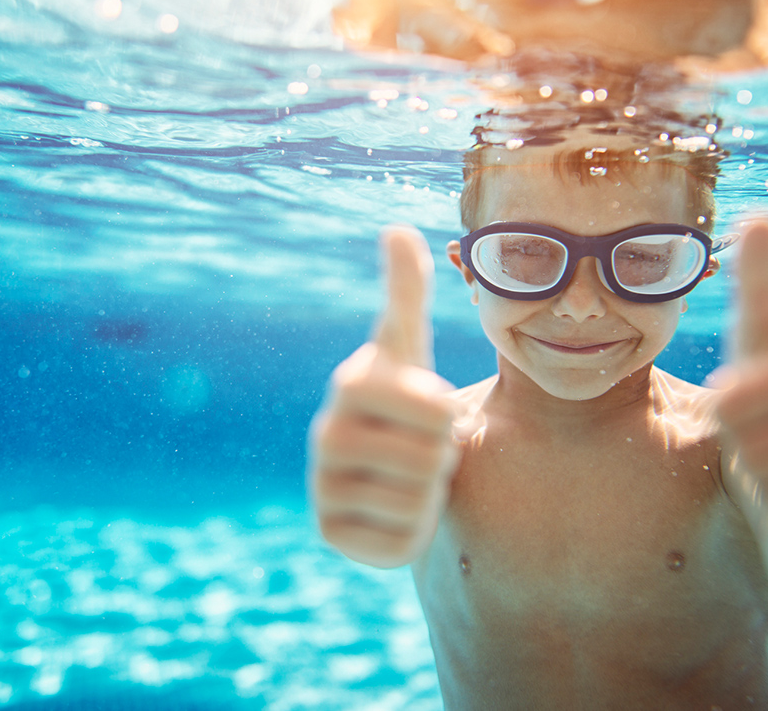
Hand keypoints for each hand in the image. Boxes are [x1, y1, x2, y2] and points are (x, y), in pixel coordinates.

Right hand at [309, 226, 459, 568]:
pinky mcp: (331, 535)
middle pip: (429, 457)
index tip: (430, 409)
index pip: (428, 406)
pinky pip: (401, 541)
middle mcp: (325, 437)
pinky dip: (414, 528)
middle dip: (443, 455)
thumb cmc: (407, 399)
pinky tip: (396, 509)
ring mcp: (322, 489)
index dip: (445, 414)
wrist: (392, 465)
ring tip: (412, 474)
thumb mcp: (411, 346)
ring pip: (418, 500)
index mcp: (350, 384)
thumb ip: (406, 291)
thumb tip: (395, 228)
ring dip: (430, 491)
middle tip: (425, 447)